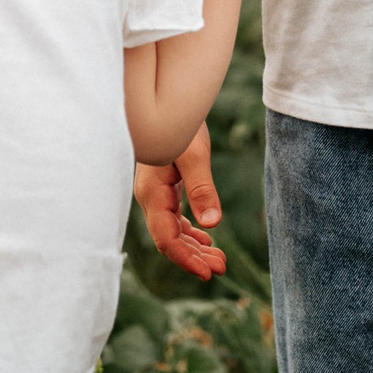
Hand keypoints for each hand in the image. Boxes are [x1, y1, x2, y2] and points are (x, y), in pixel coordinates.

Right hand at [134, 125, 226, 280]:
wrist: (166, 99)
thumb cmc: (178, 124)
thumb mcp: (194, 155)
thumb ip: (202, 189)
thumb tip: (213, 225)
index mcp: (152, 194)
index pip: (167, 239)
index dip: (187, 259)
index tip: (210, 273)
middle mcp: (149, 198)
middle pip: (170, 240)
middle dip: (195, 257)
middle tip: (223, 268)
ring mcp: (155, 193)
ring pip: (173, 231)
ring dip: (195, 247)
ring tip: (221, 259)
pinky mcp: (162, 187)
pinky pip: (174, 218)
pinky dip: (190, 231)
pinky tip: (207, 237)